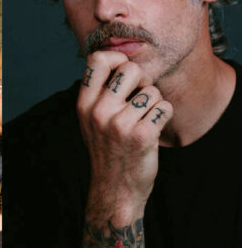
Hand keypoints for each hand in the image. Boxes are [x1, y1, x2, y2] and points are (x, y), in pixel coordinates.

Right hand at [77, 51, 171, 227]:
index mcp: (84, 104)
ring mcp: (119, 124)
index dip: (117, 58)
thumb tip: (118, 59)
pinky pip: (165, 107)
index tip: (124, 72)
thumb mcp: (91, 120)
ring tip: (144, 119)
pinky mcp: (142, 135)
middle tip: (139, 98)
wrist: (115, 188)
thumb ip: (99, 92)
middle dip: (143, 80)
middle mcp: (98, 112)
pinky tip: (153, 129)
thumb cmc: (108, 150)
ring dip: (154, 103)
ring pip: (152, 90)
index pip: (98, 60)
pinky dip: (164, 116)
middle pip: (131, 69)